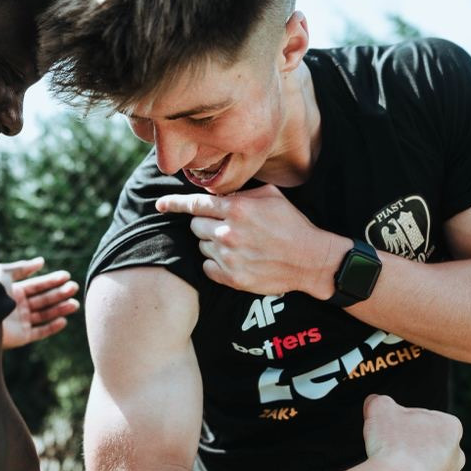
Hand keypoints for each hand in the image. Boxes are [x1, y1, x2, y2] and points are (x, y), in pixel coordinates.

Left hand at [0, 257, 79, 349]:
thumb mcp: (3, 273)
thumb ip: (22, 267)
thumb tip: (41, 261)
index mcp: (13, 291)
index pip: (37, 285)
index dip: (51, 280)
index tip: (66, 275)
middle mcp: (17, 307)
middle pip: (43, 299)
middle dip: (59, 293)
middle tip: (74, 287)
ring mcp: (20, 322)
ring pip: (45, 315)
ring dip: (60, 309)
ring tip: (75, 304)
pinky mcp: (21, 337)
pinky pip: (40, 332)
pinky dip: (52, 327)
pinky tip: (64, 320)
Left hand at [155, 184, 344, 296]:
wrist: (310, 259)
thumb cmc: (292, 225)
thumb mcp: (271, 196)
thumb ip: (240, 193)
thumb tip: (218, 193)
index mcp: (237, 209)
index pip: (195, 204)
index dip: (174, 204)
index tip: (160, 205)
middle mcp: (229, 232)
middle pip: (195, 226)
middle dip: (207, 224)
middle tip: (227, 227)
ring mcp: (229, 257)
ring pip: (201, 246)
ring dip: (213, 244)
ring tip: (238, 244)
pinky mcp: (232, 278)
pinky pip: (207, 267)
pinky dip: (216, 263)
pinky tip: (236, 260)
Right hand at [360, 394, 464, 470]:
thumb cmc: (392, 445)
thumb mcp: (379, 408)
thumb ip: (379, 401)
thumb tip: (375, 401)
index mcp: (450, 428)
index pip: (422, 416)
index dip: (400, 419)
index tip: (387, 426)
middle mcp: (456, 456)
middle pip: (424, 442)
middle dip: (406, 443)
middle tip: (385, 445)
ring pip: (421, 468)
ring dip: (404, 466)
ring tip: (384, 467)